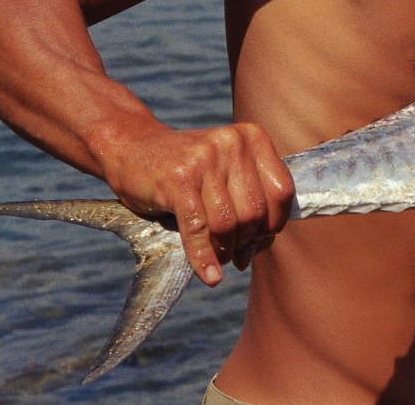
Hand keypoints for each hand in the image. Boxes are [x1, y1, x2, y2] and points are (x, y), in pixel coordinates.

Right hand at [99, 122, 294, 285]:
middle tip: (234, 253)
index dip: (274, 224)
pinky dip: (204, 257)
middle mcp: (232, 144)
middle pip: (255, 212)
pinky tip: (209, 275)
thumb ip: (249, 200)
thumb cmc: (186, 170)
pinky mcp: (178, 180)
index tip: (260, 240)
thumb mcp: (225, 172)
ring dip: (225, 250)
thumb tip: (258, 247)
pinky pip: (199, 229)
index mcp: (252, 138)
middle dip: (247, 241)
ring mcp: (205, 159)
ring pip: (229, 223)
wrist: (132, 148)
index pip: (282, 192)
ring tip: (219, 258)